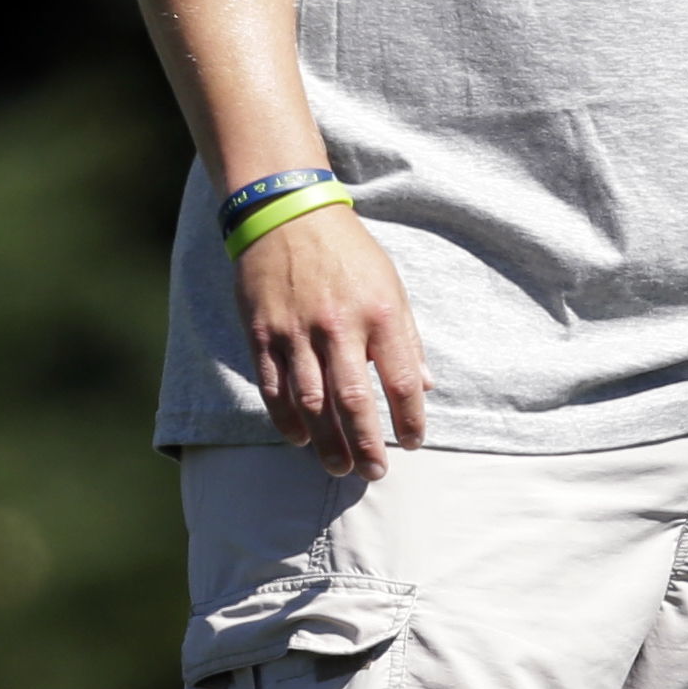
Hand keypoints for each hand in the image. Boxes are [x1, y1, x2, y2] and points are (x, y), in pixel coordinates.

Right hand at [235, 205, 431, 479]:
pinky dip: (287, 421)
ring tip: (340, 467)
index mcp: (379, 311)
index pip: (400, 379)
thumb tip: (424, 387)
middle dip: (367, 445)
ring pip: (312, 404)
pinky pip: (275, 389)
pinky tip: (301, 440)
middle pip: (354, 401)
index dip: (409, 418)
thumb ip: (406, 337)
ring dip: (328, 444)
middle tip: (375, 473)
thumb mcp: (390, 284)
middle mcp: (339, 325)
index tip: (413, 441)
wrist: (287, 215)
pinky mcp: (263, 334)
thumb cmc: (348, 252)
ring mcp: (297, 332)